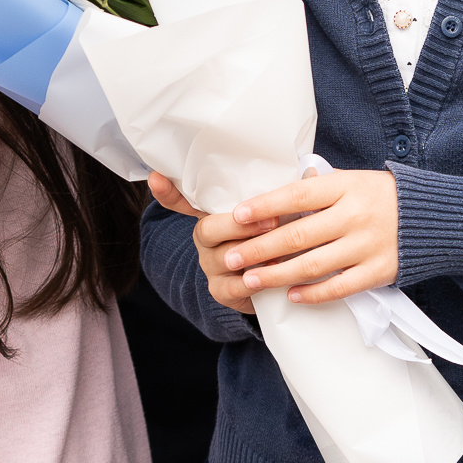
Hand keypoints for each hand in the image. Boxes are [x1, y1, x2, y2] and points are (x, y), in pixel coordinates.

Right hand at [148, 172, 272, 315]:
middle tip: (269, 222)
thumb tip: (307, 172)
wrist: (271, 280)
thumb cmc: (271, 237)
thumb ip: (278, 196)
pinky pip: (231, 287)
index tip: (156, 177)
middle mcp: (205, 237)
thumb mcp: (272, 213)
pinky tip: (267, 277)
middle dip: (237, 225)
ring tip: (276, 251)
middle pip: (207, 228)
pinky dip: (250, 282)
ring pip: (222, 257)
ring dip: (250, 253)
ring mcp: (210, 264)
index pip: (184, 199)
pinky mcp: (220, 290)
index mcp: (213, 212)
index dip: (168, 191)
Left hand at [216, 169, 400, 305]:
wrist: (432, 217)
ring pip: (312, 265)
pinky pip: (340, 287)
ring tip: (251, 281)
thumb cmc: (380, 196)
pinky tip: (291, 296)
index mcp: (345, 187)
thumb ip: (316, 191)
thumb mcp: (350, 180)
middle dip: (259, 249)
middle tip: (230, 258)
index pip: (297, 196)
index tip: (236, 216)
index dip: (265, 206)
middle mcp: (355, 216)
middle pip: (297, 235)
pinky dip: (313, 294)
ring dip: (277, 275)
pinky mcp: (379, 272)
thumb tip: (270, 204)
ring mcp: (367, 246)